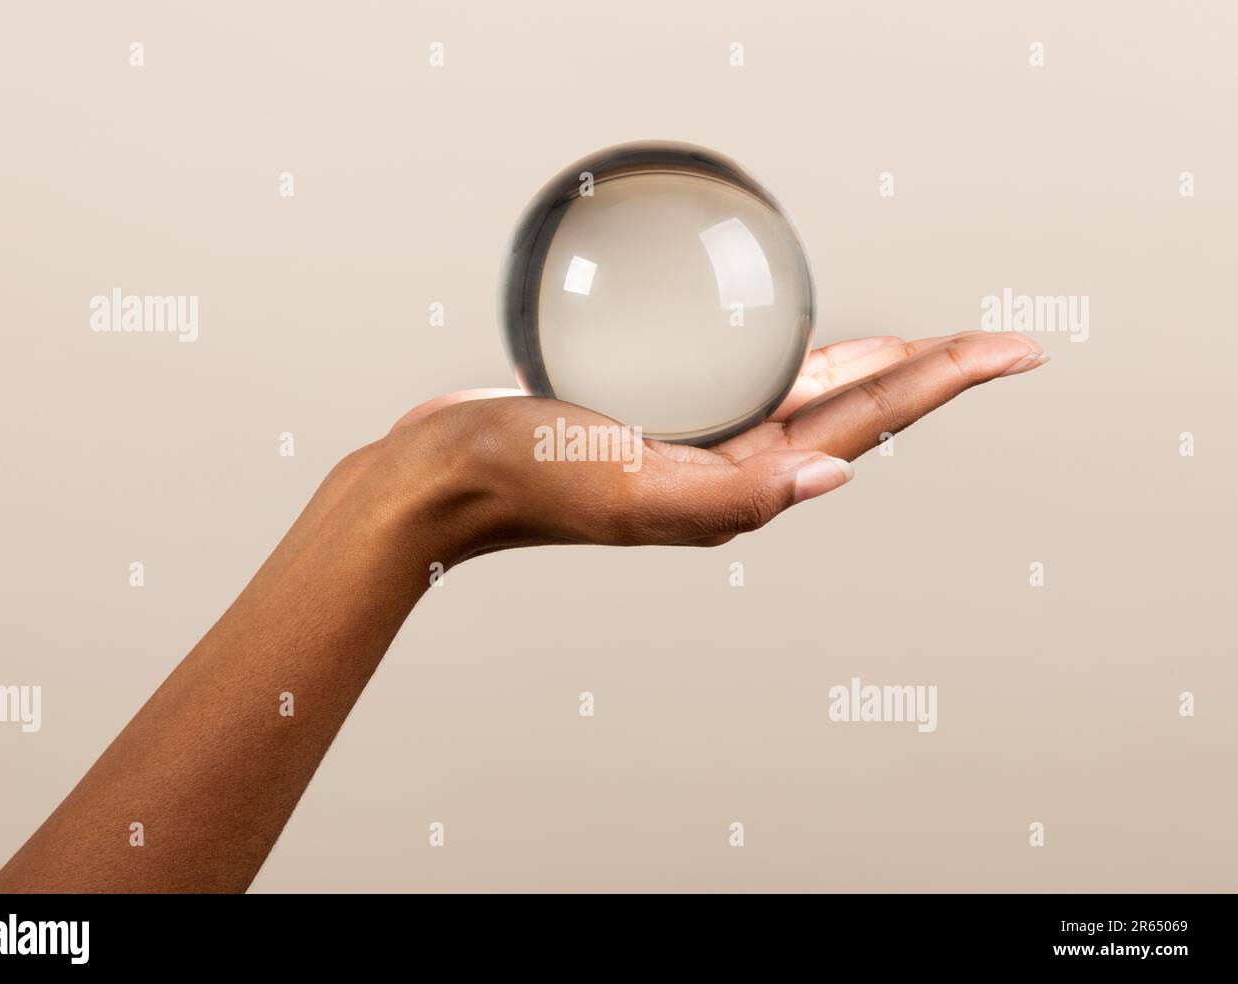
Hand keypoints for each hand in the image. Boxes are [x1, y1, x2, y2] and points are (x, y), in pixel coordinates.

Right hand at [376, 330, 1047, 558]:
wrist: (445, 475)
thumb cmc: (524, 482)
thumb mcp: (630, 490)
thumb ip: (730, 494)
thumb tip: (834, 480)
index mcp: (739, 486)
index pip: (868, 423)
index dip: (943, 382)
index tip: (1011, 353)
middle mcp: (731, 462)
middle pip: (857, 407)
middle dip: (931, 374)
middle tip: (996, 344)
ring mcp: (698, 438)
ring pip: (812, 394)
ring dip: (875, 368)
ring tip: (929, 348)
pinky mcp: (662, 411)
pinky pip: (753, 380)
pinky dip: (799, 359)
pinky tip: (810, 344)